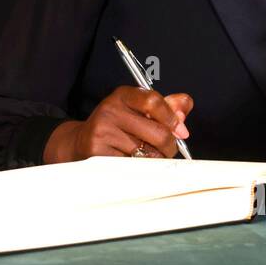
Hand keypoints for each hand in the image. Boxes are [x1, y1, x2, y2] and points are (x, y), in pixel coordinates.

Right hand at [43, 86, 192, 162]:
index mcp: (122, 96)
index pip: (153, 100)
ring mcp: (102, 132)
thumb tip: (185, 108)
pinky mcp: (97, 152)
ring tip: (146, 156)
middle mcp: (110, 110)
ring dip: (154, 160)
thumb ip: (166, 106)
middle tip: (166, 149)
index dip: (172, 117)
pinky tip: (131, 162)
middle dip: (169, 146)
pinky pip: (133, 167)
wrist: (81, 141)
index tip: (180, 130)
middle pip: (157, 132)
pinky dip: (139, 169)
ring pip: (148, 154)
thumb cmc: (117, 126)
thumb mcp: (138, 110)